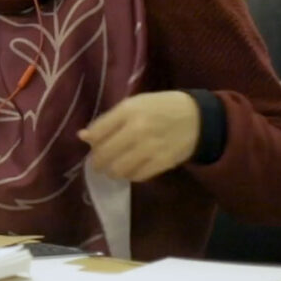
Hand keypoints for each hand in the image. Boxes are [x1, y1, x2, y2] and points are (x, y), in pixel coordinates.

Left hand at [78, 91, 200, 181]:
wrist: (197, 117)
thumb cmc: (161, 108)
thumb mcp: (134, 105)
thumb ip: (108, 120)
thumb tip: (83, 136)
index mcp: (128, 110)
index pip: (97, 132)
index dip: (90, 142)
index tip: (92, 146)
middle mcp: (137, 129)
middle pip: (104, 153)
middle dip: (97, 162)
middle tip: (99, 163)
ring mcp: (151, 147)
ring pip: (118, 169)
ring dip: (112, 171)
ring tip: (114, 168)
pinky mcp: (163, 162)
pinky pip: (137, 176)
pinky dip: (130, 176)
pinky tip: (131, 170)